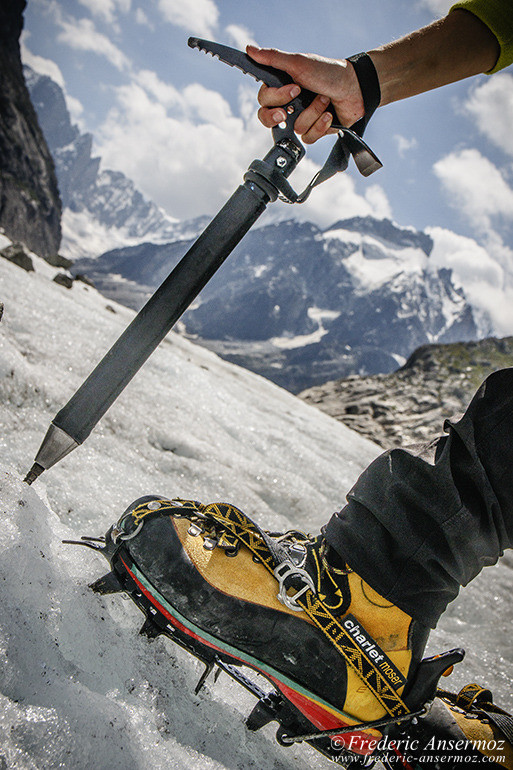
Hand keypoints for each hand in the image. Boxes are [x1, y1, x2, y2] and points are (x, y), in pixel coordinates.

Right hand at [246, 45, 364, 143]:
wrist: (354, 89)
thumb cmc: (328, 72)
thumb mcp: (299, 63)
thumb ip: (273, 58)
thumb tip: (250, 49)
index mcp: (282, 87)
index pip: (264, 100)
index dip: (275, 99)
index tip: (293, 90)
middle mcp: (289, 104)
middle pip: (268, 119)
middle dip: (281, 114)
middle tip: (293, 105)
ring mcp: (300, 118)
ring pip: (294, 128)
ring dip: (312, 112)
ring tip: (324, 100)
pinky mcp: (313, 131)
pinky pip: (307, 136)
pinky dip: (320, 125)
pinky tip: (329, 115)